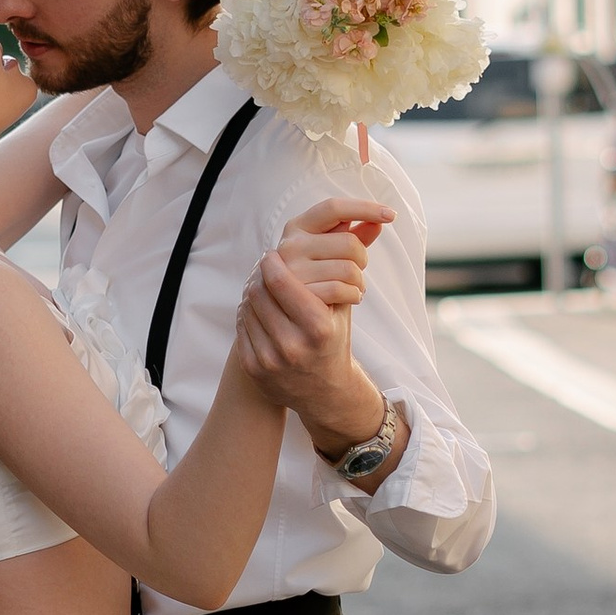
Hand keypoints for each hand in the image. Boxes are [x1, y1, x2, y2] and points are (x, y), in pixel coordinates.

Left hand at [232, 202, 401, 463]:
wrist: (324, 393)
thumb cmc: (336, 340)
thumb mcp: (346, 306)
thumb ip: (352, 264)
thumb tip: (374, 221)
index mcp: (319, 328)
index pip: (281, 281)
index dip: (274, 263)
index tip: (274, 252)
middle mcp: (293, 346)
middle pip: (259, 291)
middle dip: (260, 275)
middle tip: (263, 265)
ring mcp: (271, 360)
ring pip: (247, 307)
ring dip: (251, 291)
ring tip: (259, 283)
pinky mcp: (255, 369)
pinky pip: (242, 327)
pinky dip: (247, 312)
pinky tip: (255, 307)